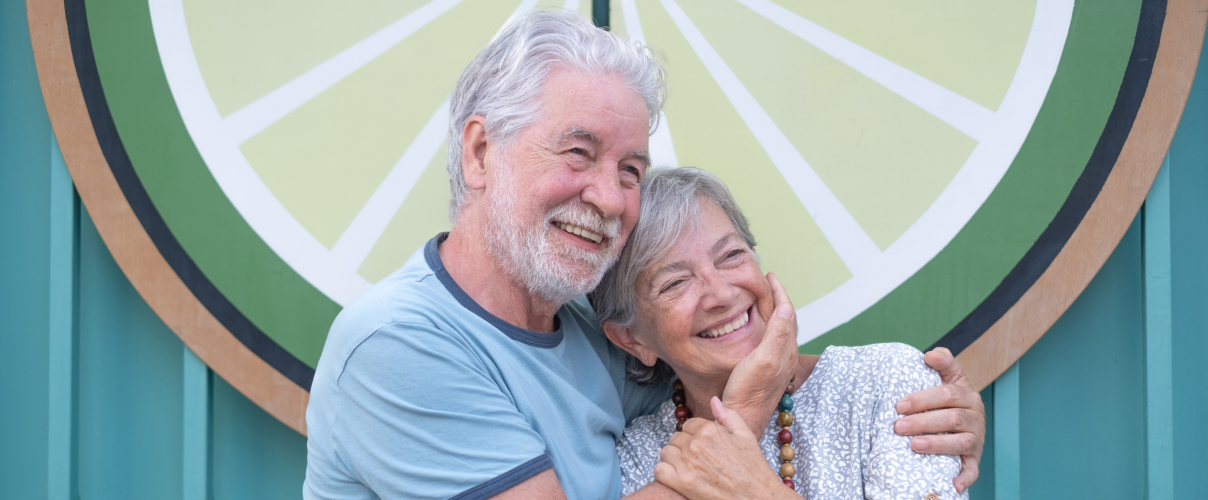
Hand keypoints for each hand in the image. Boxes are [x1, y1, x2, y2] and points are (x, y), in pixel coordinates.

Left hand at [655, 398, 796, 499]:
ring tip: (687, 466)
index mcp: (710, 430)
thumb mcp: (746, 436)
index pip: (688, 424)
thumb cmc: (754, 469)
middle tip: (696, 458)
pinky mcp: (682, 483)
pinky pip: (660, 470)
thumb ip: (728, 415)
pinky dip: (665, 472)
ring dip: (673, 458)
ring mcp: (687, 464)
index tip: (701, 444)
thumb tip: (713, 400)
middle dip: (684, 446)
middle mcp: (696, 444)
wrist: (756, 497)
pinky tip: (678, 476)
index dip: (694, 434)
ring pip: (666, 452)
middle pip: (676, 437)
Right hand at [721, 272, 798, 431]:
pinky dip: (765, 324)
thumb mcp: (763, 358)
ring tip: (761, 298)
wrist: (742, 418)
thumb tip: (786, 307)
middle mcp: (784, 354)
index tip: (769, 275)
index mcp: (786, 348)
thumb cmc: (749, 390)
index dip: (779, 291)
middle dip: (777, 298)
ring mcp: (776, 362)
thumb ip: (777, 334)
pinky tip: (753, 327)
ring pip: (778, 328)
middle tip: (766, 282)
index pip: (787, 312)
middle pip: (785, 318)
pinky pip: (770, 338)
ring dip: (772, 310)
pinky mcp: (766, 369)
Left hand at [893, 347, 985, 492]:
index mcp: (968, 396)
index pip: (947, 395)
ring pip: (960, 443)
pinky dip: (963, 478)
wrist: (964, 420)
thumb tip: (930, 355)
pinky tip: (951, 485)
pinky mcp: (973, 460)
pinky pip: (972, 471)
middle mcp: (975, 418)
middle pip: (951, 419)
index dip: (923, 399)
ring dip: (936, 445)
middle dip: (922, 422)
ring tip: (913, 445)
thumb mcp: (949, 376)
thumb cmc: (948, 398)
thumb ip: (943, 361)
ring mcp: (976, 440)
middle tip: (897, 426)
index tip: (899, 405)